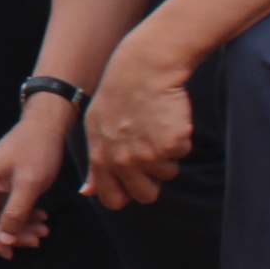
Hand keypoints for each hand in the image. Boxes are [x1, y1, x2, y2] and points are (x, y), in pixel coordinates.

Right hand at [0, 103, 71, 256]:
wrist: (47, 126)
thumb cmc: (36, 149)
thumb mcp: (28, 184)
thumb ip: (15, 213)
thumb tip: (5, 241)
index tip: (10, 252)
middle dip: (11, 234)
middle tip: (36, 240)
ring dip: (20, 227)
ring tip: (43, 231)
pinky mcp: (3, 186)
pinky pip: (8, 208)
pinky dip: (24, 216)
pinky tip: (40, 218)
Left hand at [82, 48, 193, 210]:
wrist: (143, 68)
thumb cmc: (119, 96)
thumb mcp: (95, 128)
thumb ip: (94, 164)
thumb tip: (87, 192)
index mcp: (100, 158)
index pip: (113, 200)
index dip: (126, 193)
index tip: (133, 180)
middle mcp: (122, 161)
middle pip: (146, 196)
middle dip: (152, 179)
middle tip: (151, 151)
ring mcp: (148, 155)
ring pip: (168, 174)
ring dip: (167, 155)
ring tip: (157, 127)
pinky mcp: (172, 145)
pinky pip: (182, 154)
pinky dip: (180, 139)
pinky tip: (168, 118)